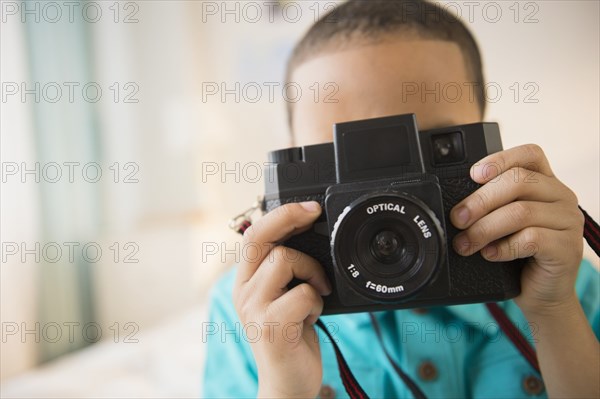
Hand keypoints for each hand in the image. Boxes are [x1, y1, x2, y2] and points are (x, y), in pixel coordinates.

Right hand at [233, 201, 330, 398]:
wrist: (288, 384)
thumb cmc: (291, 338)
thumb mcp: (283, 298)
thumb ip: (286, 272)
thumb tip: (308, 235)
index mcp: (246, 282)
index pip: (253, 235)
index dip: (280, 215)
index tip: (309, 206)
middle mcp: (243, 291)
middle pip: (260, 238)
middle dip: (289, 217)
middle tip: (314, 212)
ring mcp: (254, 308)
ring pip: (285, 260)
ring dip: (312, 272)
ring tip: (316, 292)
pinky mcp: (272, 325)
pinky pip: (304, 292)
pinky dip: (317, 301)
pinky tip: (312, 317)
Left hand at [450, 144, 584, 315]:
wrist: (541, 295)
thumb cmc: (517, 256)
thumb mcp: (502, 224)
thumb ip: (491, 206)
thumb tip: (455, 207)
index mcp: (546, 183)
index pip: (530, 154)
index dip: (500, 159)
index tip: (473, 175)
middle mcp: (561, 197)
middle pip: (518, 182)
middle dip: (480, 200)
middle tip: (457, 219)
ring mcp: (568, 222)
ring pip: (520, 212)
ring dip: (484, 228)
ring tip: (465, 243)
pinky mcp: (568, 248)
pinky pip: (531, 239)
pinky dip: (503, 247)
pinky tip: (490, 254)